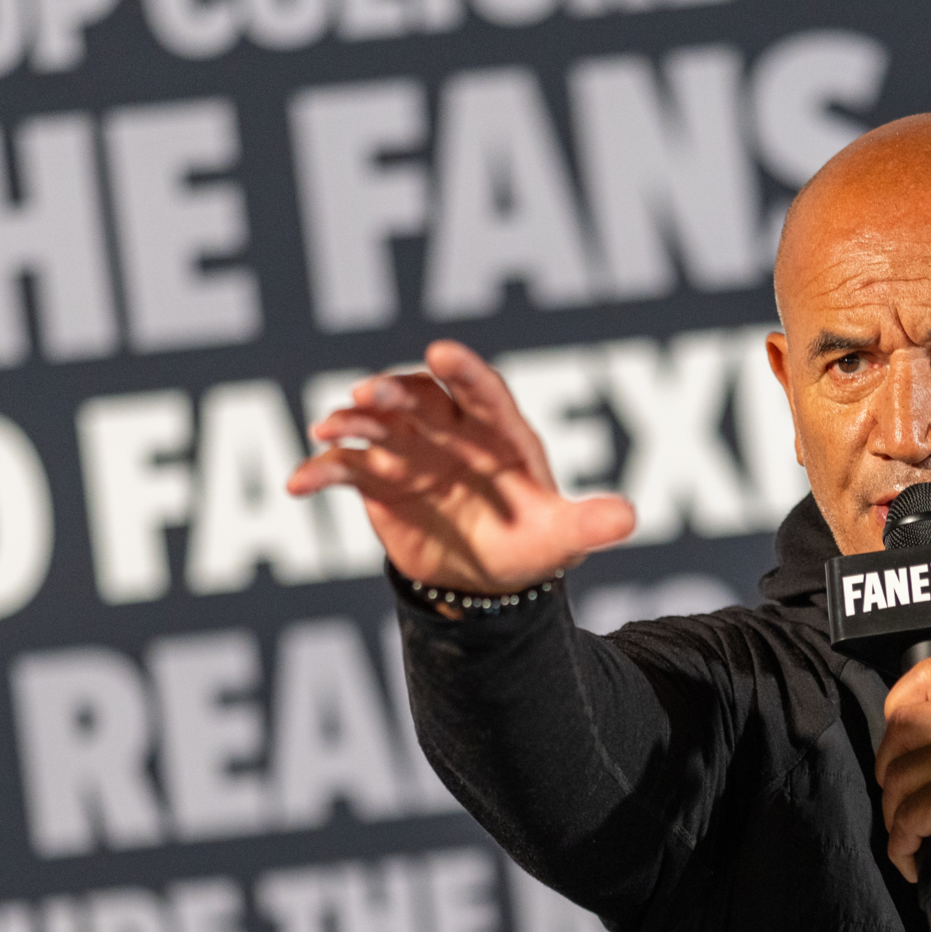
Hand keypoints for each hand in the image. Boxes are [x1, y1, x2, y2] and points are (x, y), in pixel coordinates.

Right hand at [288, 339, 634, 591]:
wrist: (484, 580)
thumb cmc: (529, 544)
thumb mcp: (561, 539)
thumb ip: (588, 523)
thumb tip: (631, 518)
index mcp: (498, 433)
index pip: (482, 392)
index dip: (464, 371)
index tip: (441, 351)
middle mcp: (450, 431)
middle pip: (420, 399)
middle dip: (395, 392)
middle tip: (370, 394)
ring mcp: (410, 450)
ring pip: (377, 424)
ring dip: (353, 420)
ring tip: (332, 425)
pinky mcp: (377, 478)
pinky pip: (345, 468)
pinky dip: (321, 471)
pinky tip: (300, 484)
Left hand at [877, 658, 930, 912]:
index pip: (929, 674)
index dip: (899, 703)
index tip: (898, 738)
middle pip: (902, 723)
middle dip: (889, 764)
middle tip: (901, 792)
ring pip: (898, 773)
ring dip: (895, 811)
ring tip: (913, 831)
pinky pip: (905, 816)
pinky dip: (902, 844)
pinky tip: (916, 855)